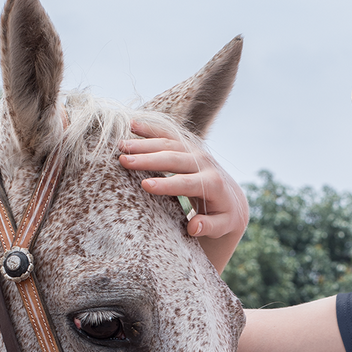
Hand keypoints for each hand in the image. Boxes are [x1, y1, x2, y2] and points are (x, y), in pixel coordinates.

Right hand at [118, 121, 248, 273]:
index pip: (187, 183)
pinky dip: (150, 129)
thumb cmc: (222, 216)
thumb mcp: (222, 226)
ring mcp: (195, 151)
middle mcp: (205, 163)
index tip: (144, 185)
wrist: (231, 197)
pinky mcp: (188, 145)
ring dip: (144, 143)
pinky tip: (131, 125)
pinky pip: (168, 134)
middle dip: (148, 159)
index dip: (166, 184)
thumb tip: (194, 227)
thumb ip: (210, 227)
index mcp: (213, 184)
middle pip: (174, 159)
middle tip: (124, 161)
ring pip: (168, 143)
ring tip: (120, 146)